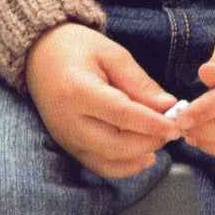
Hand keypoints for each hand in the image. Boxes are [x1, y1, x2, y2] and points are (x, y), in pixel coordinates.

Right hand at [24, 22, 179, 178]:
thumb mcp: (112, 54)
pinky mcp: (66, 146)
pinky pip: (97, 165)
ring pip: (108, 161)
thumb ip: (139, 83)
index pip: (122, 115)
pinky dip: (123, 167)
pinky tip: (143, 157)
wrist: (38, 55)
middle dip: (149, 142)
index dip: (152, 124)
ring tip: (159, 142)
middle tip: (171, 130)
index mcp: (78, 91)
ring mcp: (65, 137)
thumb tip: (167, 106)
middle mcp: (68, 121)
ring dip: (138, 157)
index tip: (176, 125)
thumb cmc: (76, 48)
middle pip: (115, 145)